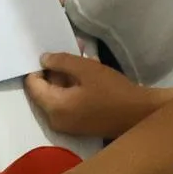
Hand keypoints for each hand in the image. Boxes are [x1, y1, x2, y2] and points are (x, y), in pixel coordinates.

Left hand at [26, 53, 171, 137]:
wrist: (139, 115)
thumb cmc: (112, 91)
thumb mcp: (87, 69)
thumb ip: (61, 61)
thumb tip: (43, 59)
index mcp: (54, 107)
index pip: (32, 85)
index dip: (37, 67)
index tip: (49, 52)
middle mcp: (55, 119)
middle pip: (45, 89)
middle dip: (57, 68)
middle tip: (72, 49)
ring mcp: (67, 124)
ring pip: (59, 94)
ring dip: (69, 75)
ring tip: (85, 55)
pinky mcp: (78, 124)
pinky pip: (69, 102)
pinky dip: (76, 87)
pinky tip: (91, 70)